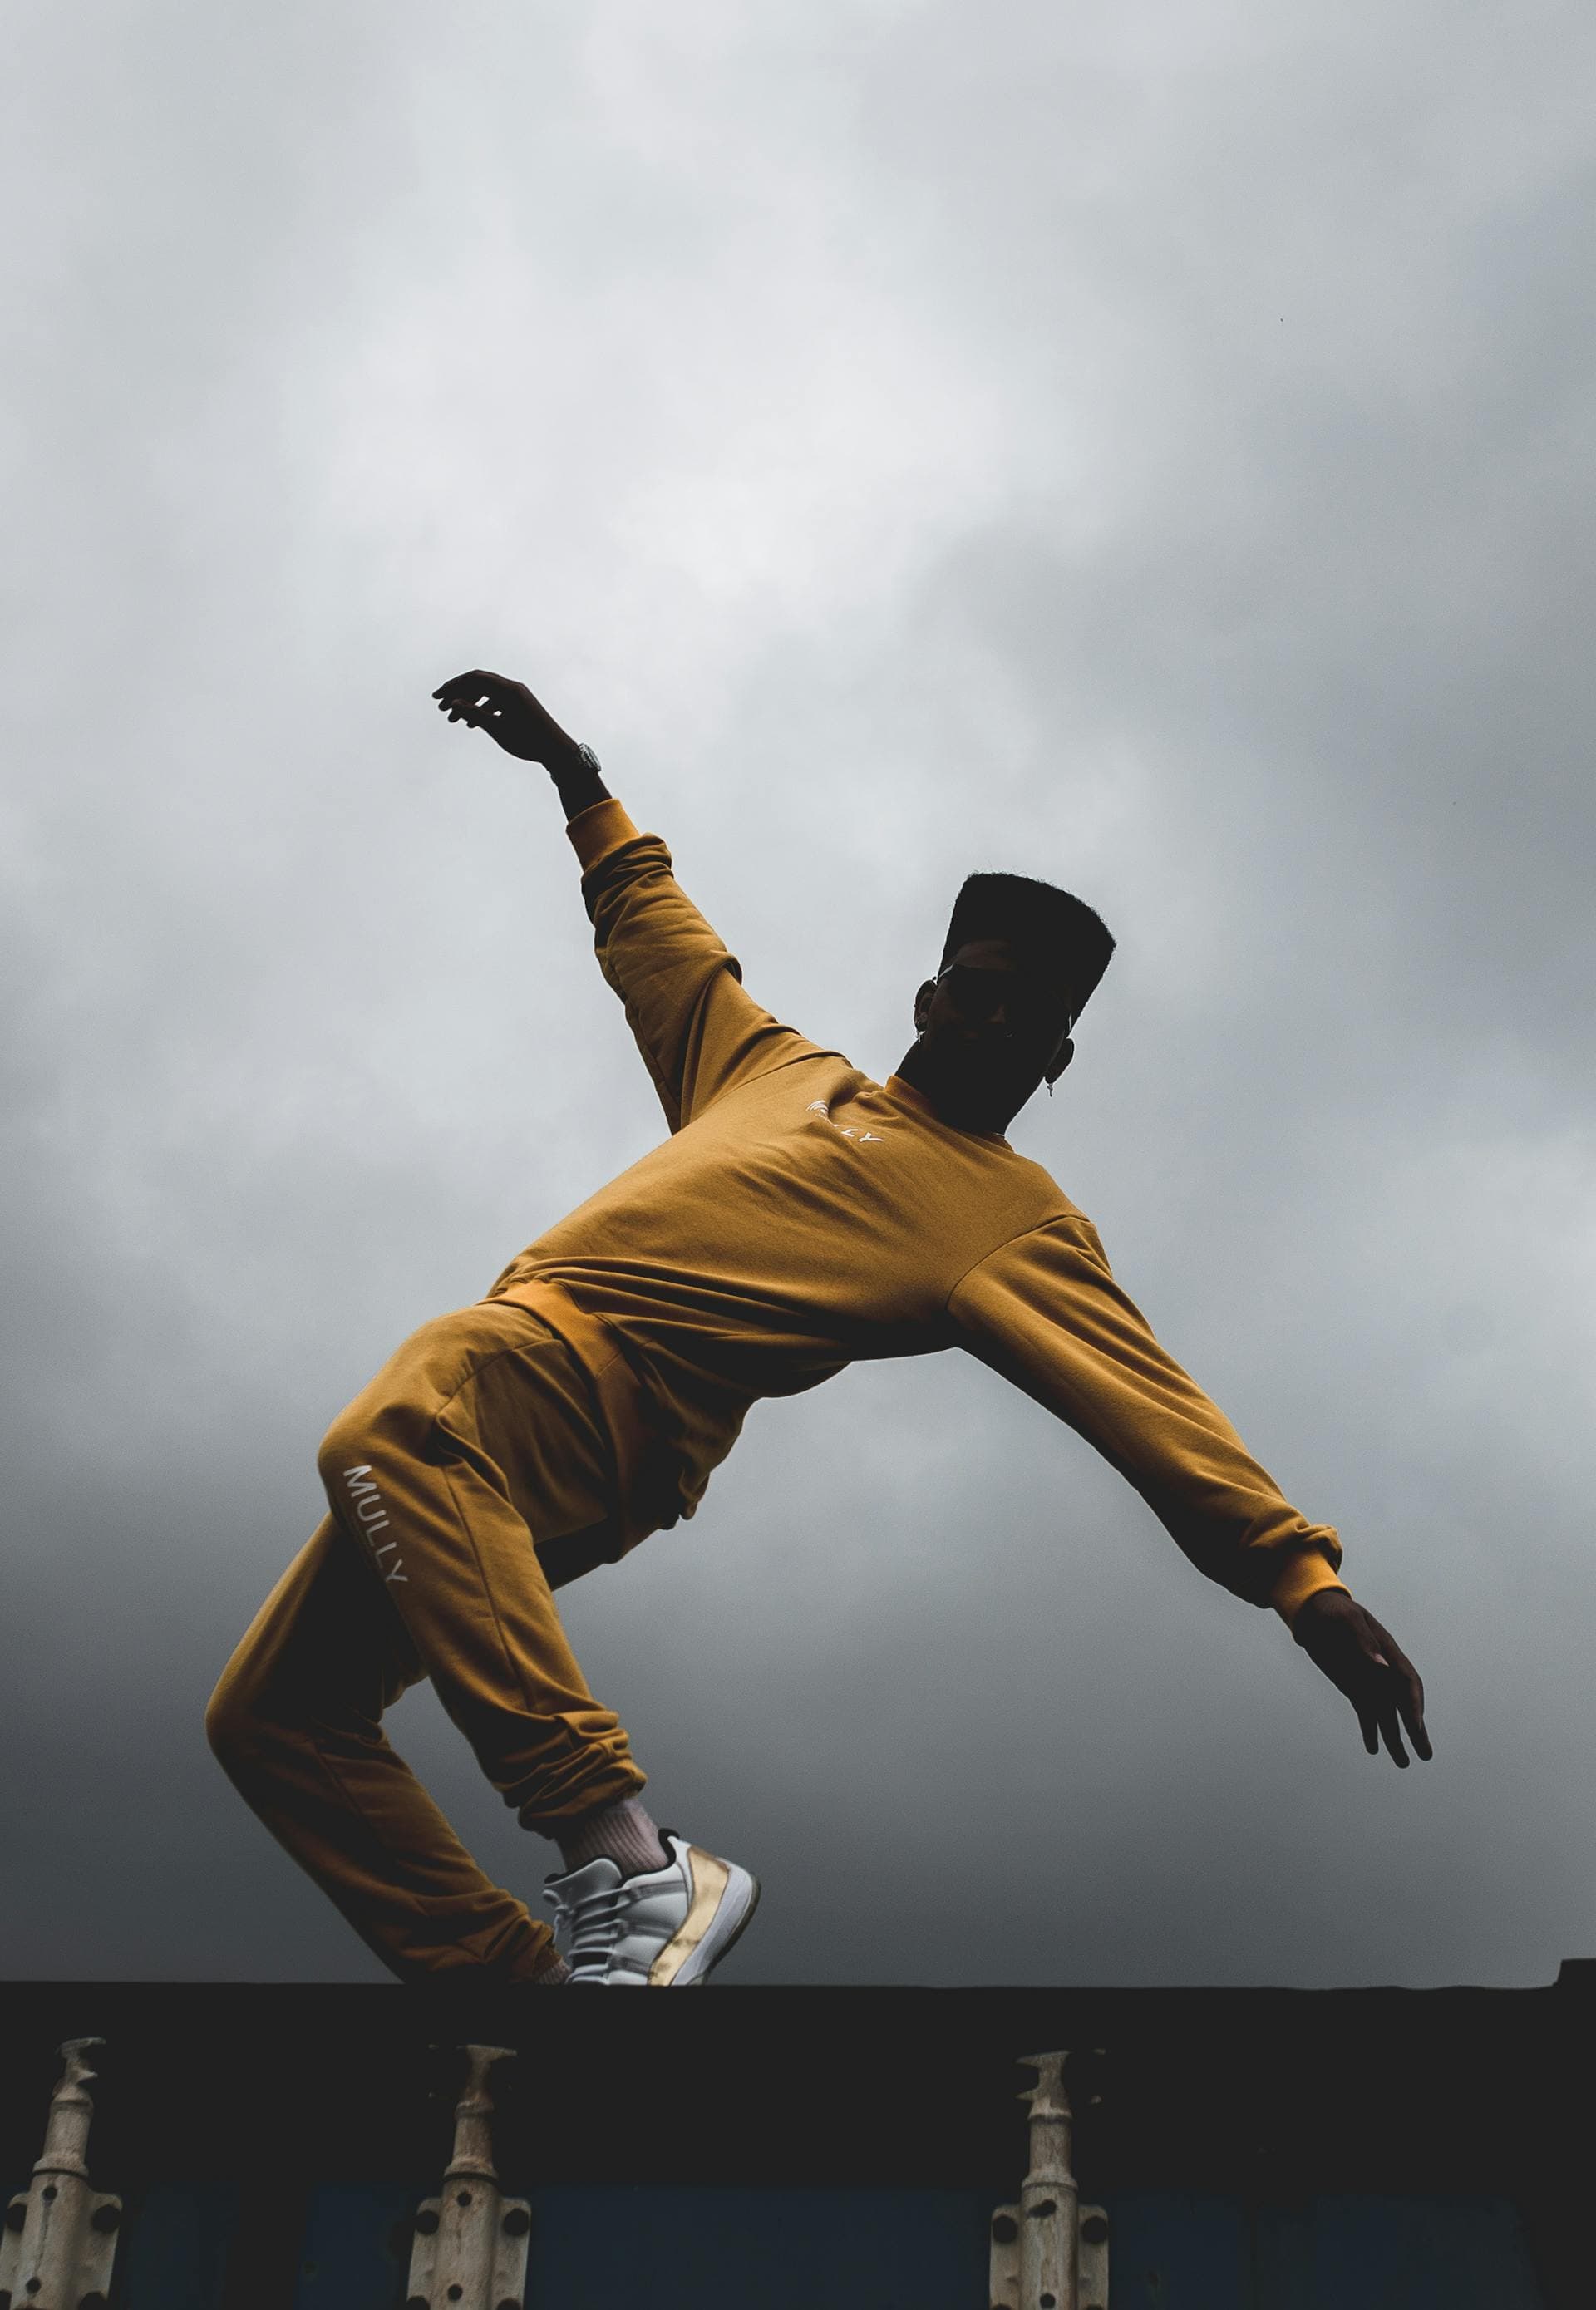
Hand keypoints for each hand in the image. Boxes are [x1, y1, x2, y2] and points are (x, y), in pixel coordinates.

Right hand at [431, 669, 581, 771]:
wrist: (558, 751)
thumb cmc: (529, 740)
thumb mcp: (497, 729)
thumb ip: (474, 714)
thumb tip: (453, 702)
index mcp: (508, 689)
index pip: (474, 678)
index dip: (453, 686)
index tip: (437, 698)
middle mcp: (514, 688)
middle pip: (479, 684)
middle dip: (458, 694)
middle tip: (441, 708)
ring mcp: (519, 696)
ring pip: (487, 694)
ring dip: (469, 704)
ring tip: (454, 720)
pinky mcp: (521, 706)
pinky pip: (497, 702)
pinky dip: (482, 710)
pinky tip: (472, 724)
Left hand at [1293, 1588, 1430, 1766]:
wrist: (1315, 1613)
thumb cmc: (1334, 1612)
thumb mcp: (1346, 1622)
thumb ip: (1363, 1644)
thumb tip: (1381, 1667)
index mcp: (1388, 1653)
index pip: (1408, 1683)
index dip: (1414, 1706)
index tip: (1416, 1727)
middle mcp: (1383, 1672)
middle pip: (1403, 1705)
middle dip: (1415, 1730)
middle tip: (1425, 1755)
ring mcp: (1369, 1681)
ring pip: (1386, 1715)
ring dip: (1394, 1738)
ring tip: (1403, 1763)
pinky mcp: (1354, 1688)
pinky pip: (1366, 1713)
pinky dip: (1370, 1731)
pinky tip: (1373, 1748)